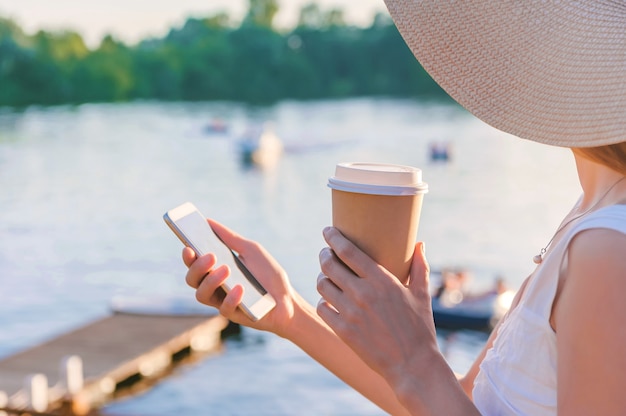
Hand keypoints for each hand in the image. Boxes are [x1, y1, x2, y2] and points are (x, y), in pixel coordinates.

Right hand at [183, 219, 295, 335]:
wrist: (288, 299)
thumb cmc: (268, 274)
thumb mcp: (251, 250)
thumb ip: (230, 238)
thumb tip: (208, 221)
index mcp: (215, 270)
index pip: (194, 264)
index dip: (188, 256)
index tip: (188, 246)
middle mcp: (215, 287)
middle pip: (192, 280)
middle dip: (197, 267)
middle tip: (210, 256)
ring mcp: (222, 302)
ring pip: (202, 295)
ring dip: (211, 281)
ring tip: (226, 269)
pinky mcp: (234, 315)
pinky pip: (224, 309)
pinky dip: (231, 297)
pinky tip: (241, 288)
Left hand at [316, 227, 439, 388]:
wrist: (413, 365)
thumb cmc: (420, 328)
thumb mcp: (421, 294)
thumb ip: (419, 266)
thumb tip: (419, 243)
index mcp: (381, 281)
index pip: (348, 251)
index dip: (333, 238)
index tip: (328, 231)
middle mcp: (363, 294)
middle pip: (329, 265)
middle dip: (324, 255)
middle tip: (326, 254)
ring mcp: (351, 313)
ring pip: (322, 285)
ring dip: (322, 277)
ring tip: (327, 277)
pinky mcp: (343, 331)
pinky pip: (322, 308)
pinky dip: (323, 301)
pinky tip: (329, 300)